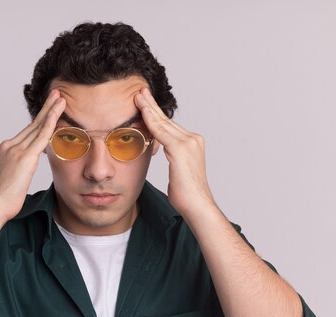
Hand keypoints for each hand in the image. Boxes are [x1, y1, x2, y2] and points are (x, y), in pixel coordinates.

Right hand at [0, 89, 65, 222]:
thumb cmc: (1, 201)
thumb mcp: (10, 181)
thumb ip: (19, 172)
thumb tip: (23, 174)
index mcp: (6, 150)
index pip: (27, 133)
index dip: (39, 120)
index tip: (48, 110)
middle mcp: (10, 146)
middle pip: (32, 124)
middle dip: (46, 109)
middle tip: (57, 94)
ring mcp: (16, 150)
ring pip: (37, 126)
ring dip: (51, 110)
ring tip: (61, 98)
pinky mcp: (24, 157)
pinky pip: (40, 137)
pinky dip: (49, 123)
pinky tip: (57, 113)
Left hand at [134, 88, 215, 216]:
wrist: (197, 206)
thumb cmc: (186, 195)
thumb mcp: (177, 172)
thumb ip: (171, 158)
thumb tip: (158, 152)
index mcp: (192, 143)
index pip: (170, 126)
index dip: (156, 114)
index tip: (145, 103)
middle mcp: (193, 139)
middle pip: (166, 120)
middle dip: (151, 105)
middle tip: (139, 92)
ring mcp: (189, 142)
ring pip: (163, 122)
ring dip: (148, 108)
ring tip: (138, 96)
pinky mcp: (181, 148)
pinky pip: (161, 131)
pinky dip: (150, 120)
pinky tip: (141, 112)